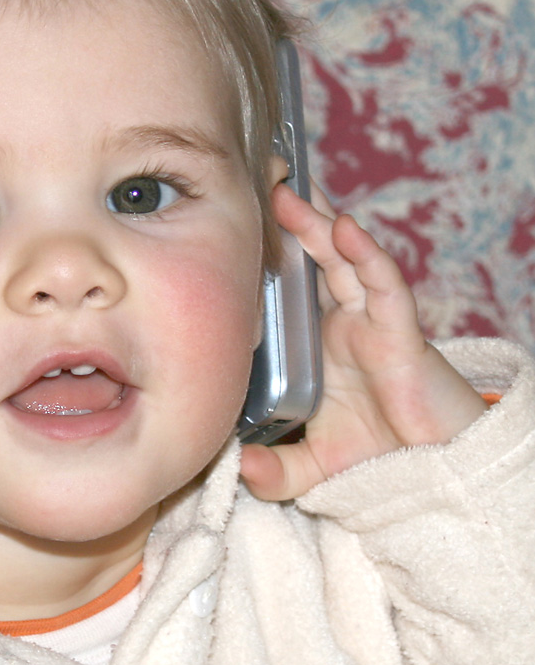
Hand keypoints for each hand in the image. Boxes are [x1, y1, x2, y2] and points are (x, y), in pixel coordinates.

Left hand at [240, 182, 489, 500]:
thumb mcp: (315, 468)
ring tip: (288, 191)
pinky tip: (346, 229)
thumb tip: (239, 469)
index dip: (265, 254)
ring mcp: (371, 324)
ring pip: (344, 261)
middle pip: (312, 260)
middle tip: (257, 182)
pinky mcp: (402, 333)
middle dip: (288, 221)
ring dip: (319, 224)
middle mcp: (342, 325)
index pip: (287, 286)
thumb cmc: (381, 461)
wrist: (435, 481)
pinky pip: (385, 285)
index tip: (230, 222)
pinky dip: (367, 256)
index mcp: (317, 343)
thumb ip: (276, 472)